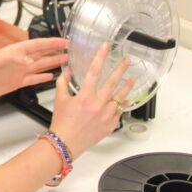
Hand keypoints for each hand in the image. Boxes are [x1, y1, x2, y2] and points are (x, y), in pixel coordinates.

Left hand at [0, 37, 68, 106]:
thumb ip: (13, 59)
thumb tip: (29, 58)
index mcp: (15, 52)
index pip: (38, 44)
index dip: (52, 42)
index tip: (65, 41)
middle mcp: (18, 60)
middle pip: (42, 53)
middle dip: (56, 50)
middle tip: (71, 50)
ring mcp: (18, 72)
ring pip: (40, 65)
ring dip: (53, 62)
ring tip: (66, 61)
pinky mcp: (16, 82)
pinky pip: (33, 78)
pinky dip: (42, 77)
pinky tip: (50, 76)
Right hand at [49, 42, 133, 156]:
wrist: (65, 144)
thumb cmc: (61, 123)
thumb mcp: (59, 99)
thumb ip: (63, 82)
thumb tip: (68, 71)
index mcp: (85, 96)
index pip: (94, 71)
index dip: (101, 56)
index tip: (106, 47)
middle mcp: (97, 105)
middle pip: (112, 82)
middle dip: (121, 69)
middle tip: (127, 61)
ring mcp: (105, 116)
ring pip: (120, 98)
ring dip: (126, 87)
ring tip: (131, 79)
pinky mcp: (109, 125)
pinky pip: (119, 112)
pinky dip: (121, 105)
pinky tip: (124, 100)